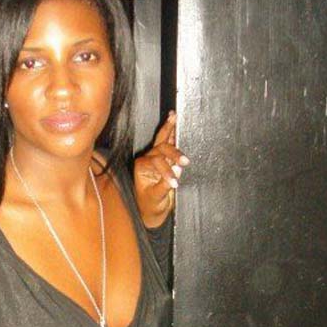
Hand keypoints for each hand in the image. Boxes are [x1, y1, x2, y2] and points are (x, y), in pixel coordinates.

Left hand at [133, 111, 188, 226]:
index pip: (156, 162)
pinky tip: (174, 119)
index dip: (166, 171)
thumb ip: (164, 185)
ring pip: (163, 140)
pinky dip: (173, 131)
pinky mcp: (165, 158)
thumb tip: (177, 171)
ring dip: (170, 129)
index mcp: (142, 167)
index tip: (175, 183)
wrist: (151, 210)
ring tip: (174, 116)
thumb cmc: (150, 205)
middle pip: (160, 148)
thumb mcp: (155, 199)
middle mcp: (147, 159)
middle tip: (184, 161)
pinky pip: (168, 141)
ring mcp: (156, 156)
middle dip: (173, 153)